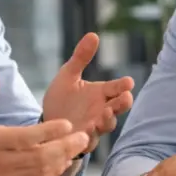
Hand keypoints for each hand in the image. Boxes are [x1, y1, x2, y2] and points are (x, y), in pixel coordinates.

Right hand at [0, 67, 90, 175]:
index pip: (24, 138)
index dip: (47, 132)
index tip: (67, 124)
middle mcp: (0, 160)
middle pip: (38, 157)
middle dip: (64, 147)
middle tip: (83, 136)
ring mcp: (5, 175)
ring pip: (39, 171)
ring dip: (62, 160)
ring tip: (79, 147)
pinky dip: (52, 173)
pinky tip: (65, 162)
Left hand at [42, 33, 133, 152]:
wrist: (46, 123)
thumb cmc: (61, 99)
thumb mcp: (68, 75)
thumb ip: (80, 57)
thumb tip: (93, 34)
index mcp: (100, 93)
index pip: (116, 88)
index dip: (123, 85)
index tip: (128, 82)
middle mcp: (101, 110)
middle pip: (118, 108)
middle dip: (123, 104)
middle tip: (126, 98)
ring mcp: (93, 127)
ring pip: (106, 125)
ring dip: (107, 120)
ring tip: (104, 114)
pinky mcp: (81, 140)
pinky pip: (89, 141)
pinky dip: (89, 137)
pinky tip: (86, 131)